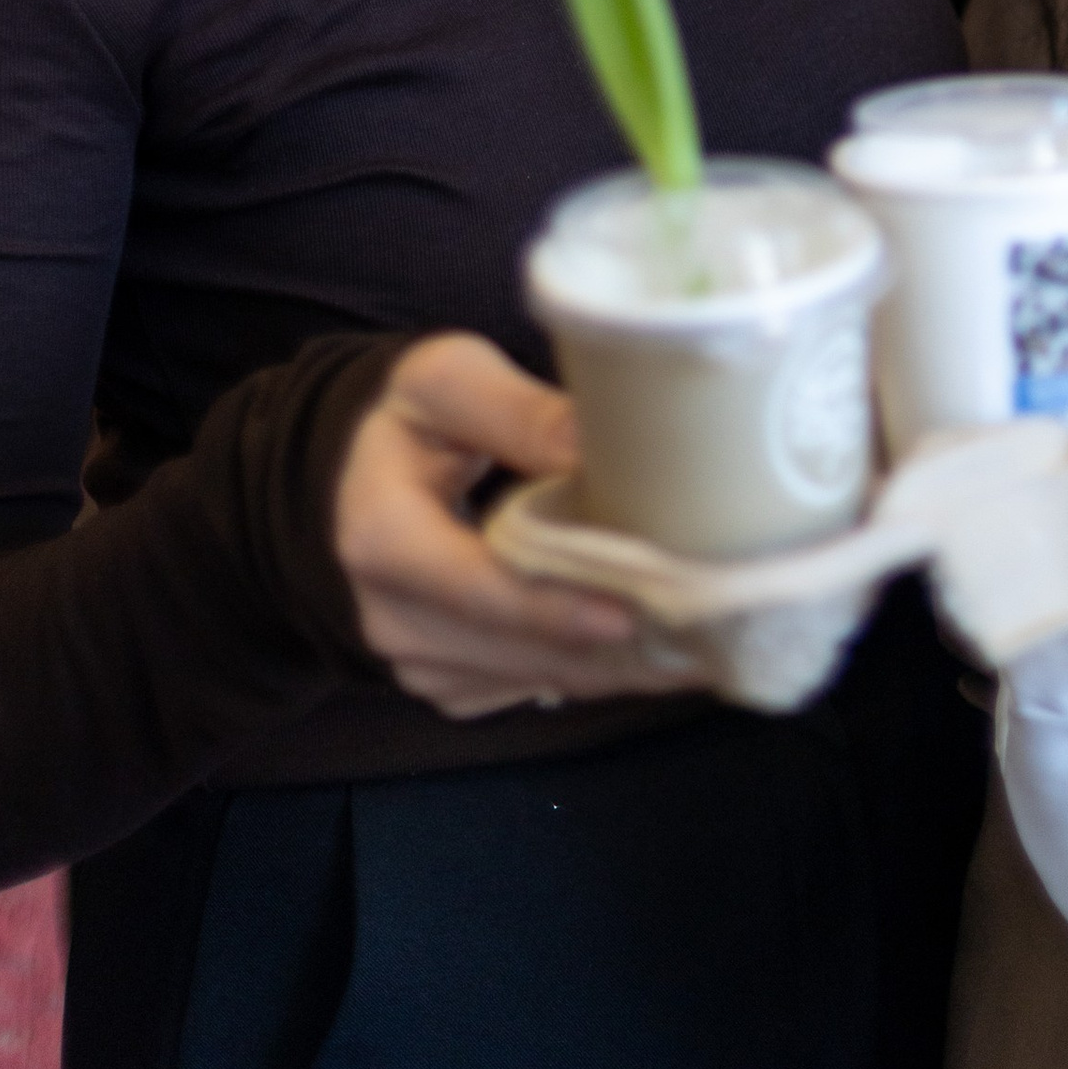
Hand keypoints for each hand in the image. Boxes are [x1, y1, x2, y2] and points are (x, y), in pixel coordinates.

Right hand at [332, 333, 677, 717]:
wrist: (353, 477)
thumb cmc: (411, 418)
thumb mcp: (448, 381)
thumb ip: (516, 409)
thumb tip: (598, 446)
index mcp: (383, 538)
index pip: (481, 589)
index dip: (558, 607)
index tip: (634, 612)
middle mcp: (393, 619)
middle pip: (522, 647)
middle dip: (618, 644)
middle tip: (714, 625)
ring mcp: (419, 662)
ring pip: (539, 678)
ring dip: (622, 666)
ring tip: (709, 638)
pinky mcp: (448, 683)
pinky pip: (535, 687)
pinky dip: (597, 668)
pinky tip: (660, 641)